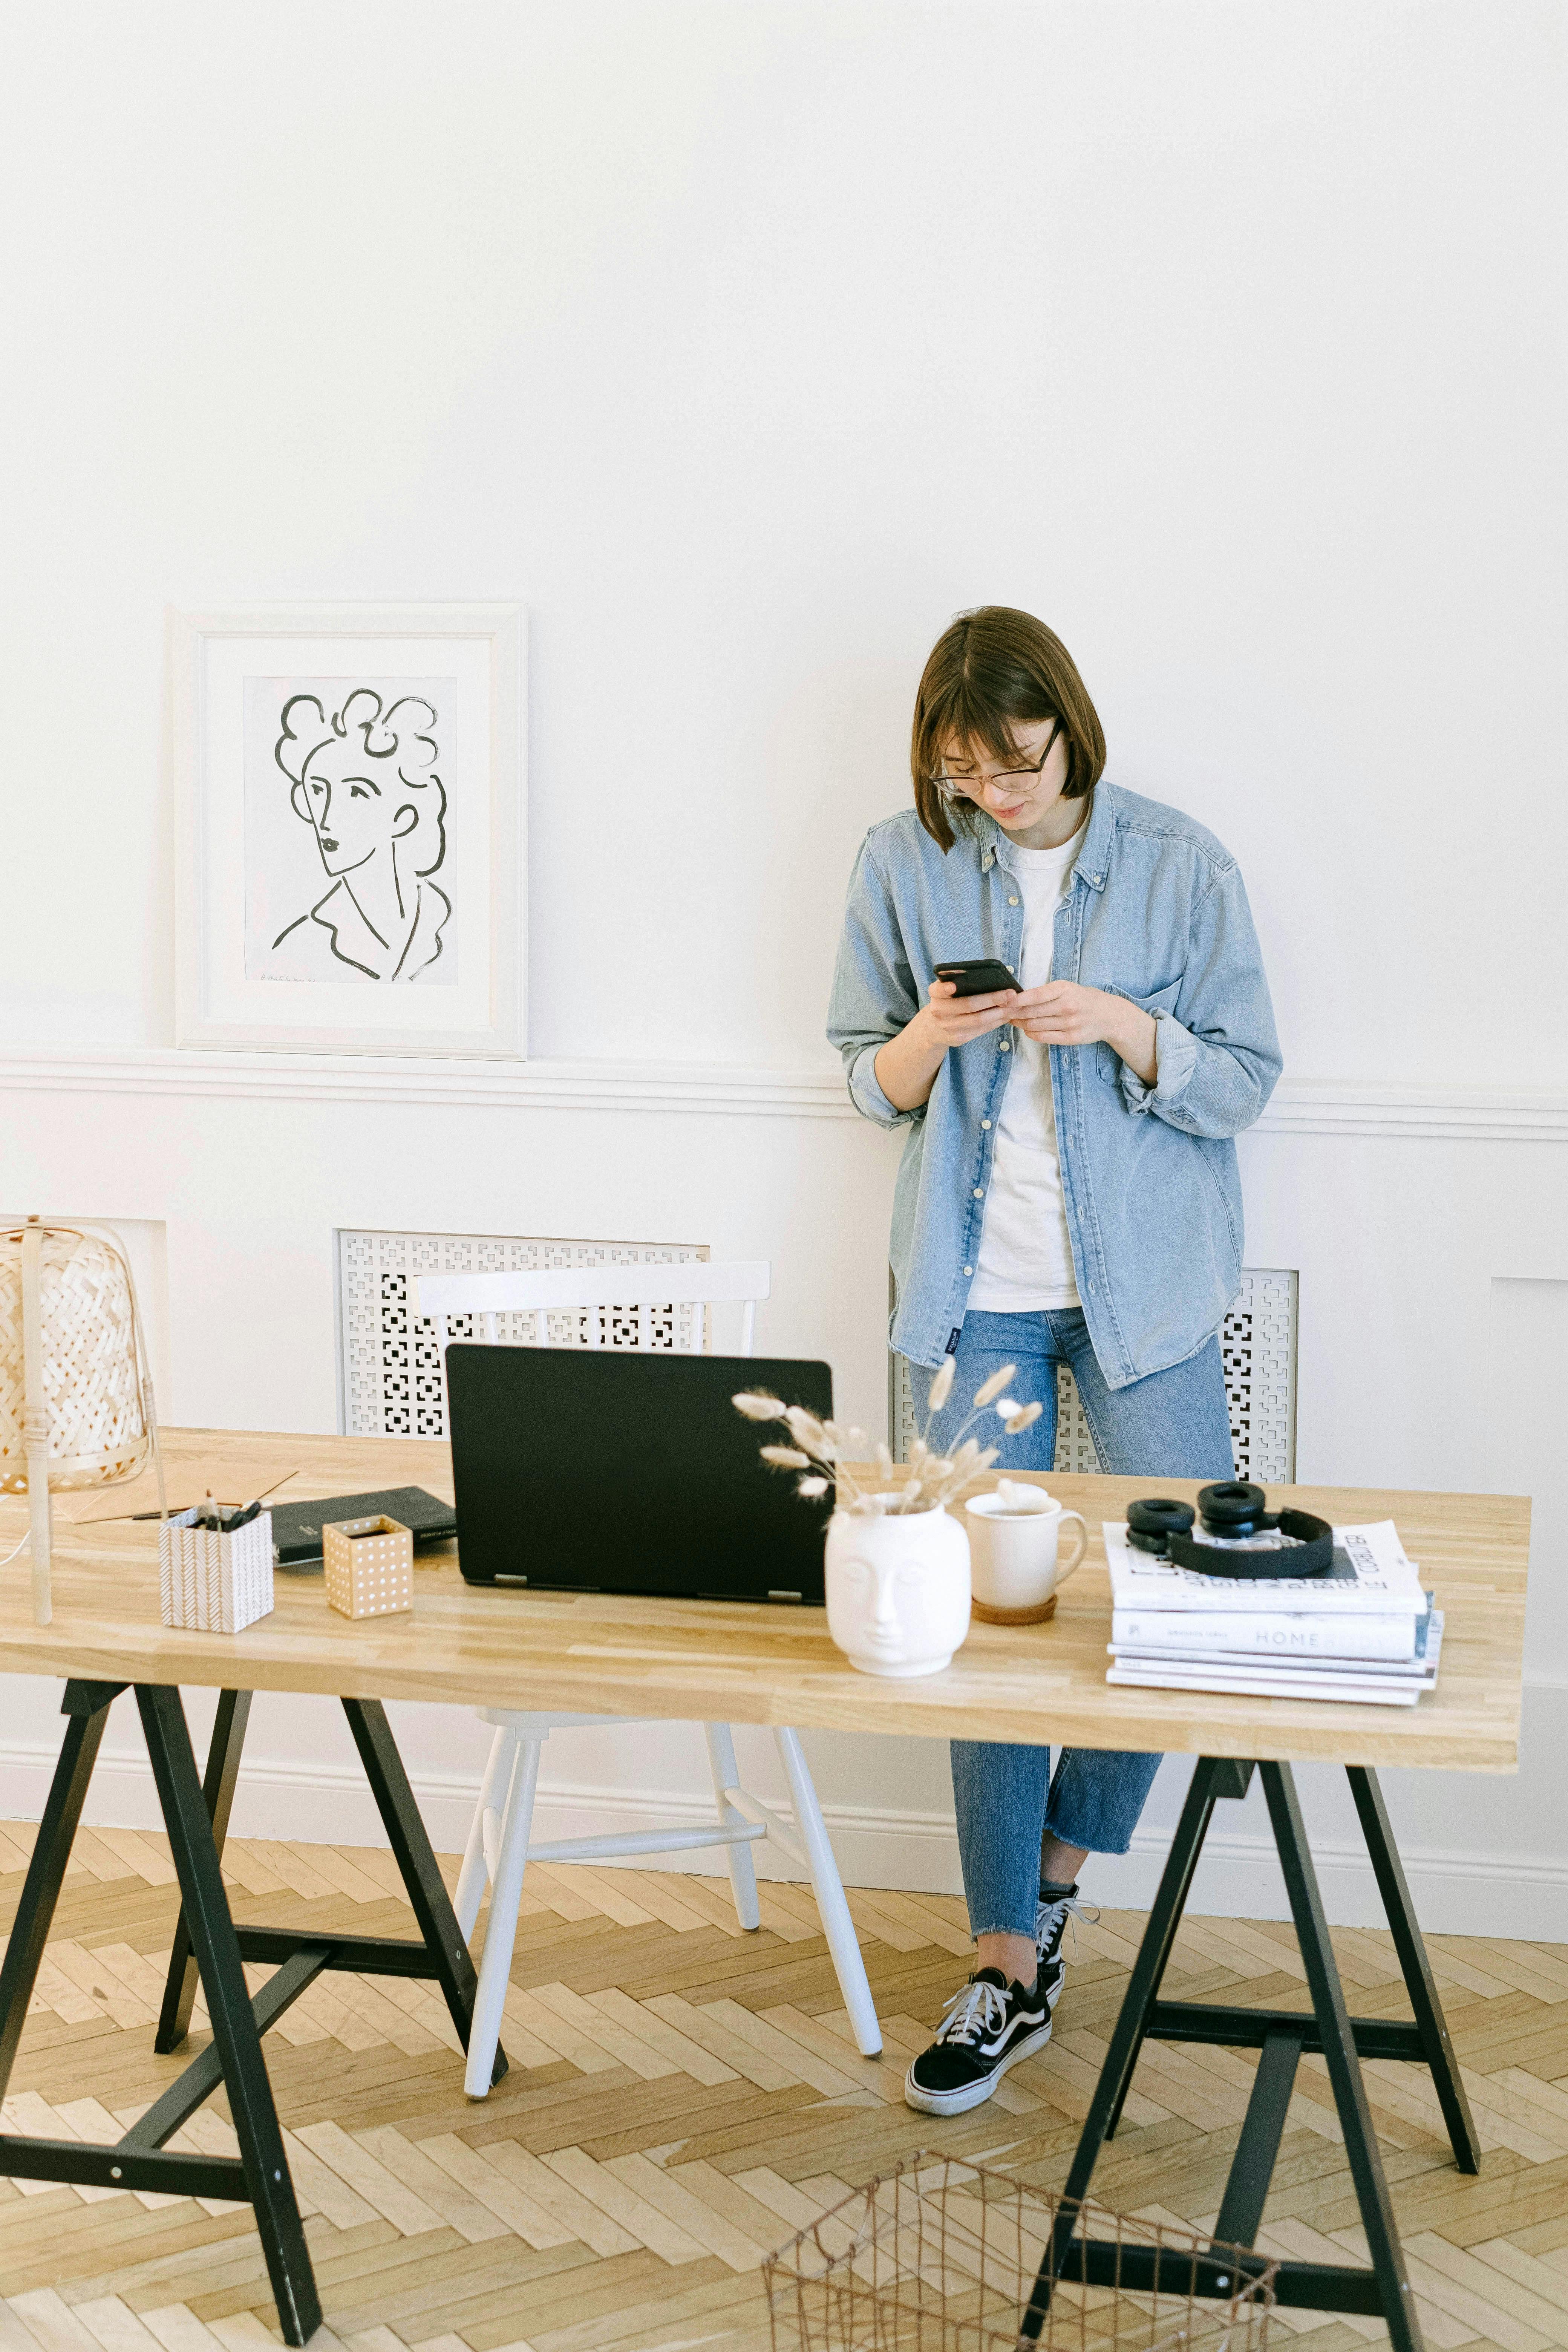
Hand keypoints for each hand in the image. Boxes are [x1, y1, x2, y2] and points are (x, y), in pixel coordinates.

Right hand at [917, 977, 1018, 1048]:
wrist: (934, 1029)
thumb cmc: (947, 1002)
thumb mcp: (945, 990)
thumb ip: (956, 980)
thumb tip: (984, 974)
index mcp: (935, 994)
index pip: (937, 990)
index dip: (944, 989)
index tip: (953, 986)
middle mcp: (939, 1011)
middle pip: (968, 1005)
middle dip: (992, 999)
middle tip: (1011, 993)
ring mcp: (949, 1027)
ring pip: (978, 1020)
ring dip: (999, 1012)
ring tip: (1014, 1005)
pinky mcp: (958, 1038)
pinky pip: (982, 1030)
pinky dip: (996, 1022)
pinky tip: (1007, 1015)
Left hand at [1010, 981, 1157, 1082]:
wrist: (1110, 1016)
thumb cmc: (1084, 998)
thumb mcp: (1068, 988)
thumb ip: (1046, 992)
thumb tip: (1017, 998)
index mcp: (1065, 989)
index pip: (1035, 995)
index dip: (1016, 999)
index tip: (1003, 1001)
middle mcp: (1067, 1006)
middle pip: (1031, 1012)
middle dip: (1013, 1012)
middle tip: (1002, 1012)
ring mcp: (1069, 1024)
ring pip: (1034, 1025)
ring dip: (1019, 1023)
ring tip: (1013, 1019)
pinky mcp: (1071, 1038)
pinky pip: (1043, 1037)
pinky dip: (1030, 1033)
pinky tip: (1027, 1028)